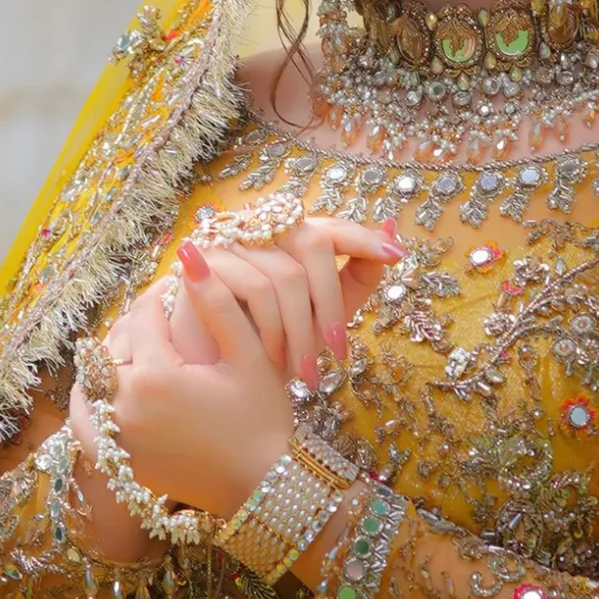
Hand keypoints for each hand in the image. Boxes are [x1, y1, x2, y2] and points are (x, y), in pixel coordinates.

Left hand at [68, 280, 293, 521]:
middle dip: (136, 330)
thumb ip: (217, 305)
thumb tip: (189, 254)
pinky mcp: (119, 463)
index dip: (162, 297)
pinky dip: (90, 408)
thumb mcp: (249, 359)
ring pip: (91, 385)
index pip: (144, 315)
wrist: (263, 489)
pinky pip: (87, 426)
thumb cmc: (264, 422)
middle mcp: (126, 408)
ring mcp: (118, 439)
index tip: (176, 292)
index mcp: (156, 375)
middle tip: (160, 324)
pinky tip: (106, 397)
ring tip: (132, 357)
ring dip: (105, 367)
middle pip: (114, 346)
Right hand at [165, 212, 401, 386]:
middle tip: (339, 352)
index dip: (362, 239)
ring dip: (302, 331)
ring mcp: (228, 241)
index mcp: (289, 234)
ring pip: (286, 275)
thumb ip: (358, 276)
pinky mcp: (203, 264)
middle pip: (312, 245)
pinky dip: (272, 329)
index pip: (331, 225)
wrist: (213, 370)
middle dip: (331, 305)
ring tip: (307, 373)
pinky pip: (254, 289)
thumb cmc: (272, 339)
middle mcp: (258, 227)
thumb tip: (394, 238)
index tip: (395, 257)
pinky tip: (275, 358)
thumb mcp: (325, 310)